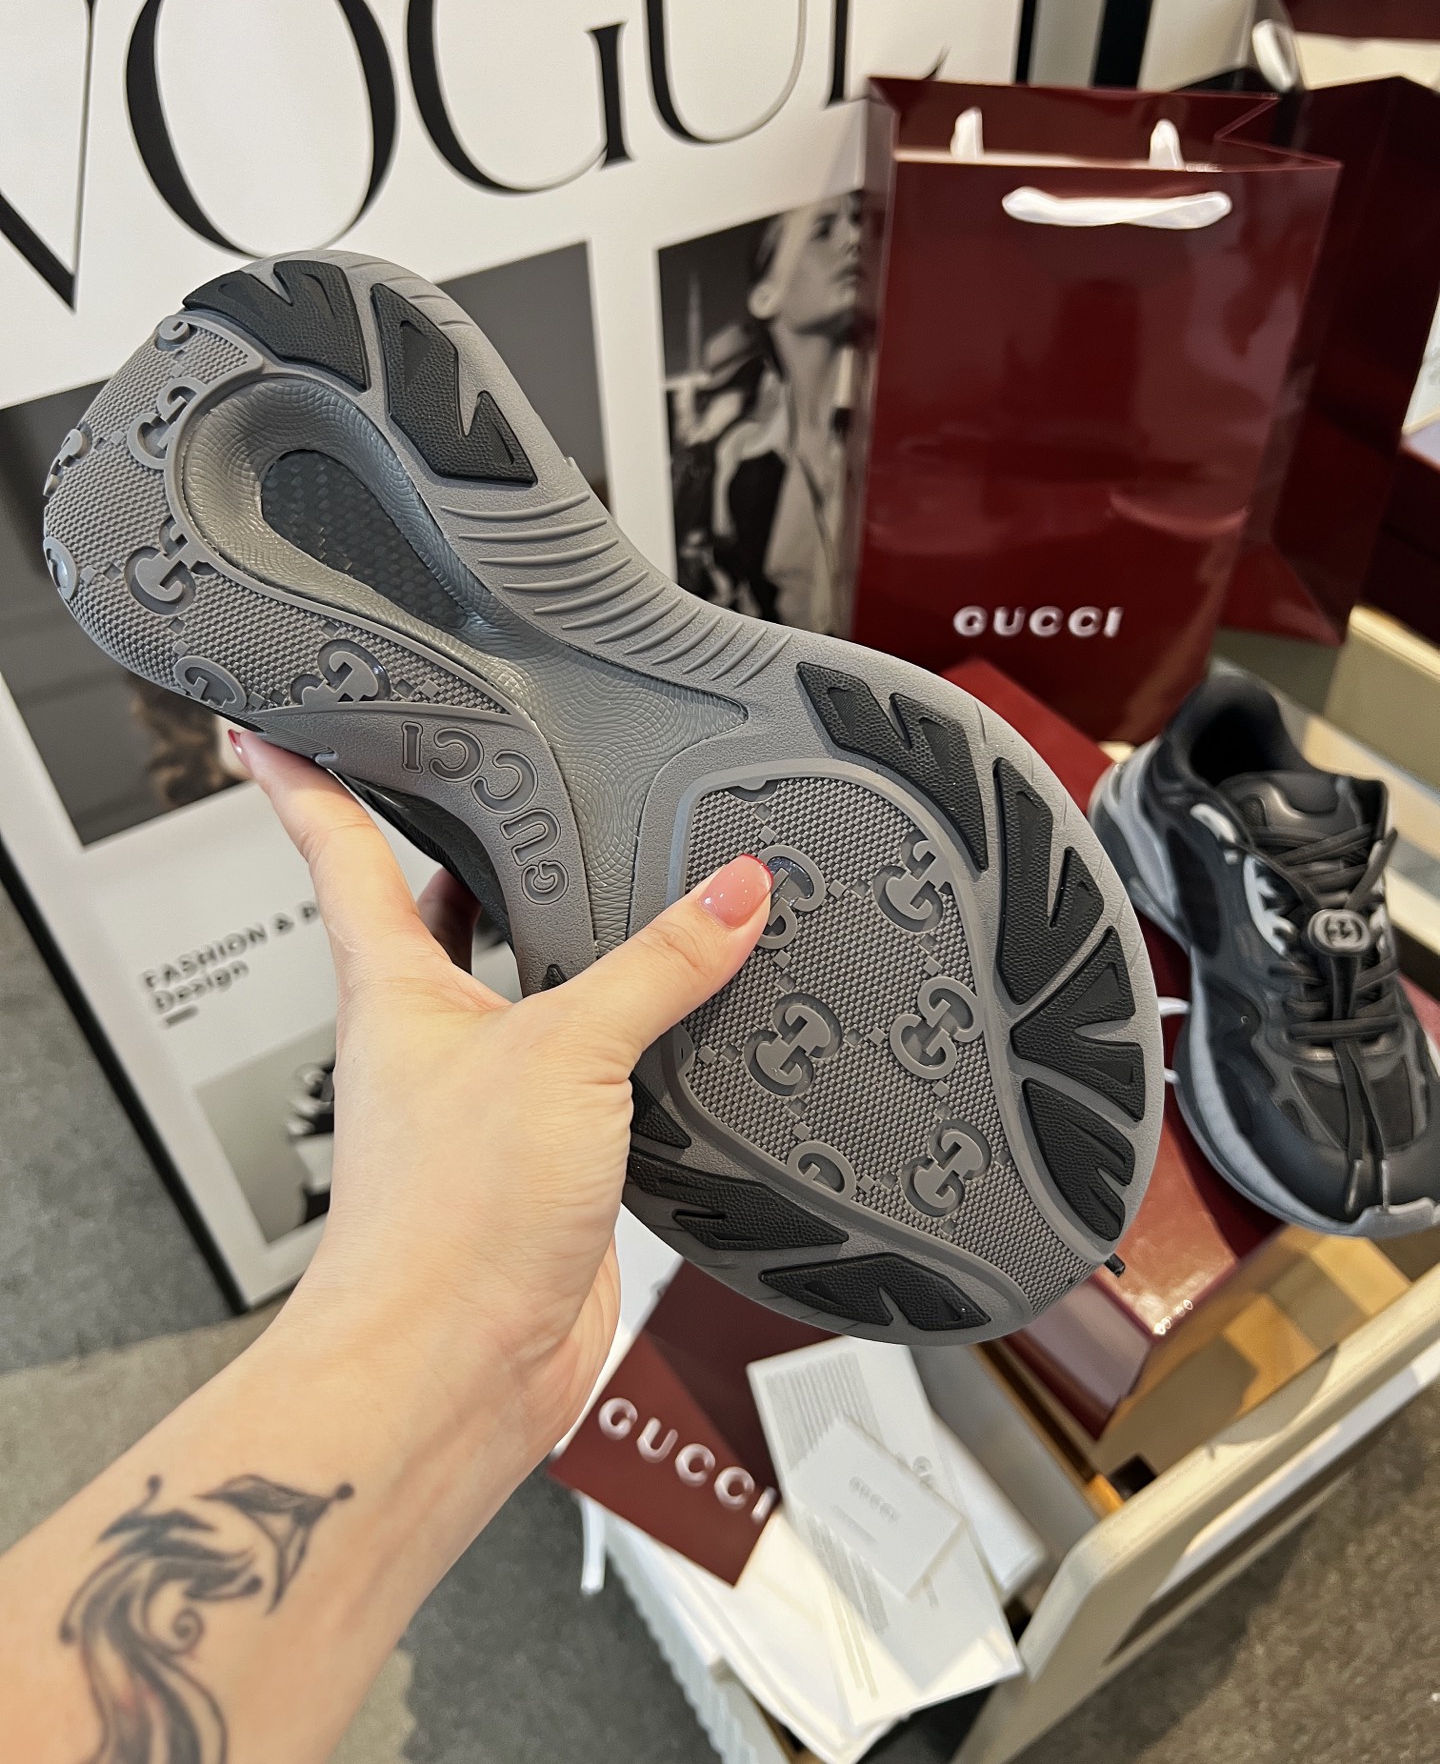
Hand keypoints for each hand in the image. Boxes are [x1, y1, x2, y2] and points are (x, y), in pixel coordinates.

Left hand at [234, 733, 771, 1465]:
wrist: (454, 1374)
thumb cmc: (442, 1226)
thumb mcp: (562, 1055)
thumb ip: (654, 966)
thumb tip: (730, 892)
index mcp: (396, 988)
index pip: (335, 850)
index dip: (304, 777)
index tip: (276, 719)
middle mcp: (434, 1035)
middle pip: (435, 912)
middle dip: (465, 850)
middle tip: (499, 783)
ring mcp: (490, 1097)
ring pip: (527, 990)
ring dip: (569, 943)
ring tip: (620, 880)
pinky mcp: (550, 1157)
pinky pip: (596, 1071)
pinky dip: (637, 1036)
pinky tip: (682, 1019)